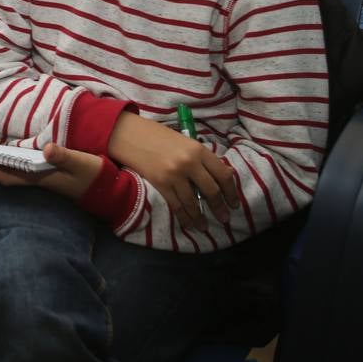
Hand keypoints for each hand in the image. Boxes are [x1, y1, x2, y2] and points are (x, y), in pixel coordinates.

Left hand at [0, 139, 103, 199]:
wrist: (110, 192)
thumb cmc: (94, 176)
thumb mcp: (81, 163)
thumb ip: (64, 156)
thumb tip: (46, 149)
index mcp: (40, 178)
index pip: (8, 175)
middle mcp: (38, 181)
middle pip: (6, 174)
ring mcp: (43, 180)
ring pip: (14, 172)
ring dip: (0, 161)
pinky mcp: (49, 177)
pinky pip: (23, 170)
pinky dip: (13, 161)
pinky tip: (13, 152)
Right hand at [107, 111, 238, 230]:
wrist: (129, 134)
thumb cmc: (157, 136)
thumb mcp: (185, 142)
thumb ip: (202, 158)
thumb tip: (223, 174)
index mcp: (199, 150)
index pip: (223, 174)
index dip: (231, 192)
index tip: (233, 202)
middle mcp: (190, 163)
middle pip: (212, 190)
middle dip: (220, 207)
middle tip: (224, 218)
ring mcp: (175, 174)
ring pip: (193, 202)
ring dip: (201, 217)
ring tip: (205, 227)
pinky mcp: (160, 183)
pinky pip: (177, 205)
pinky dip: (184, 217)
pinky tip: (189, 224)